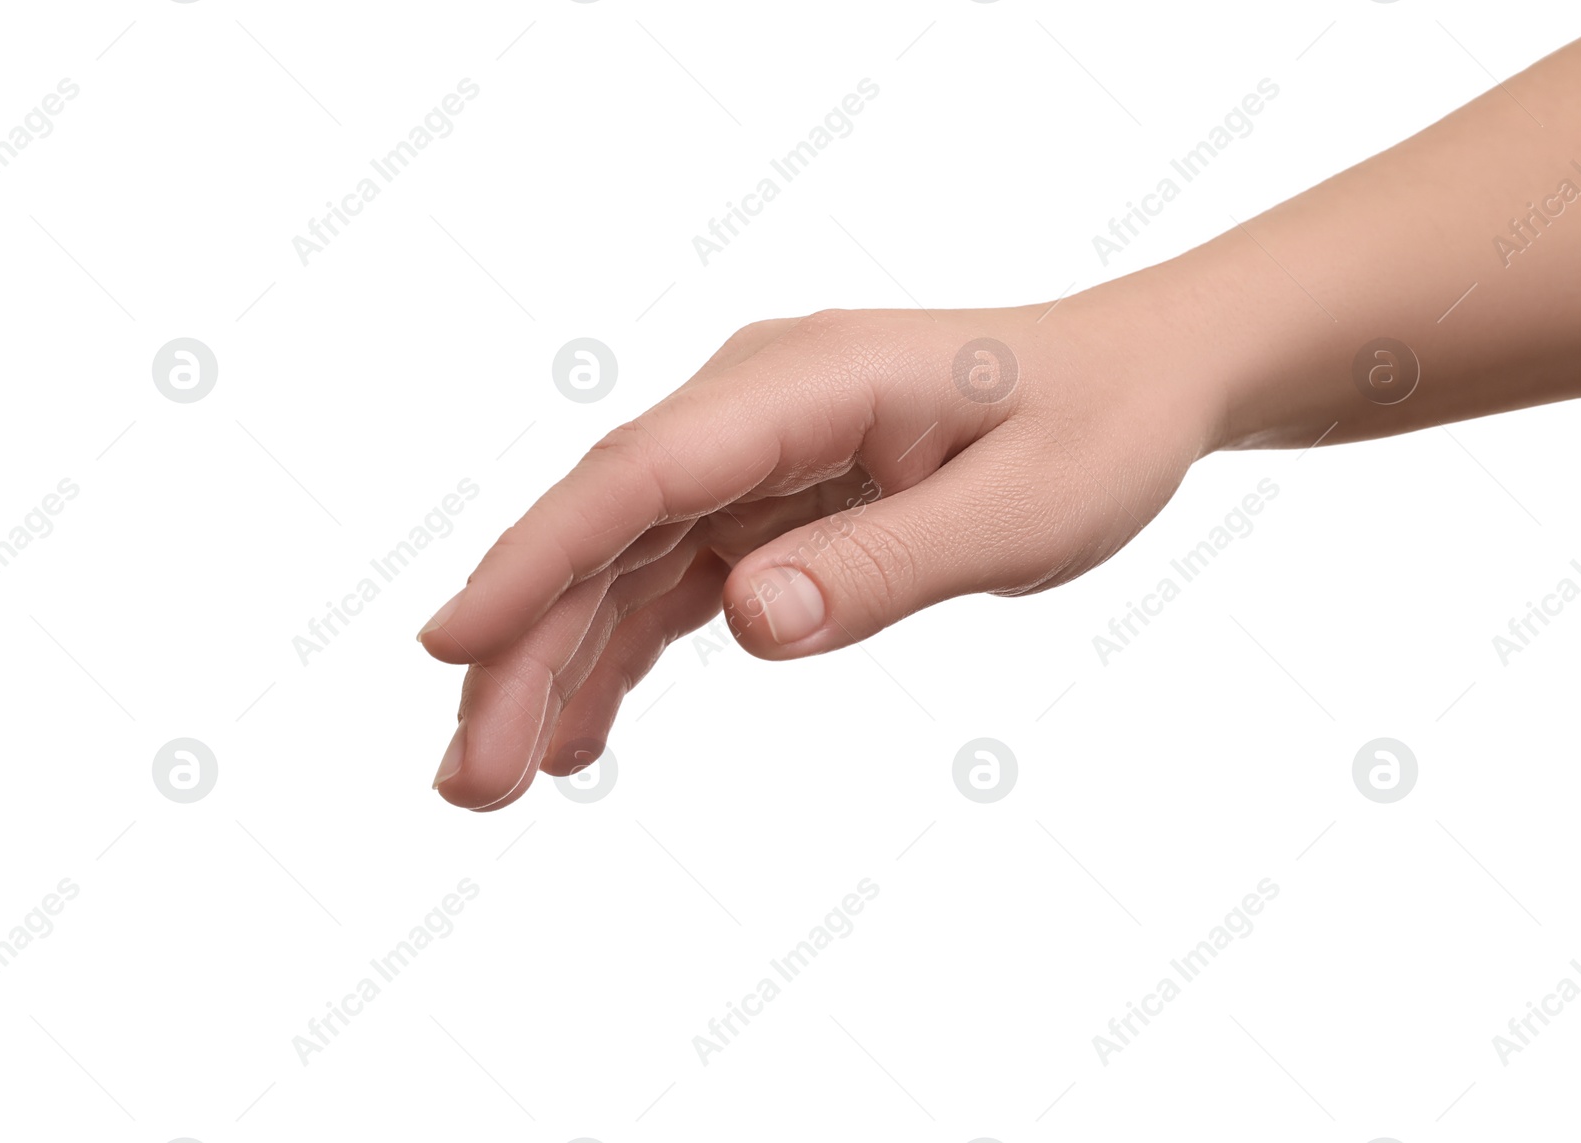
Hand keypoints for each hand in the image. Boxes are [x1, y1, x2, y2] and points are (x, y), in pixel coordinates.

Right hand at [418, 301, 1222, 809]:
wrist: (1129, 383)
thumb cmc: (1092, 430)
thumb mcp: (1022, 510)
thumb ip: (886, 564)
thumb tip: (749, 621)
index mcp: (807, 382)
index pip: (642, 472)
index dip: (538, 559)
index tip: (451, 649)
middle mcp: (752, 407)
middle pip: (604, 528)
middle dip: (523, 647)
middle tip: (466, 785)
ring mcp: (750, 453)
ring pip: (616, 562)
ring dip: (551, 663)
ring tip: (494, 781)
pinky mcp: (763, 499)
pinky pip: (666, 580)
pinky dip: (617, 655)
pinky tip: (580, 735)